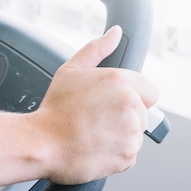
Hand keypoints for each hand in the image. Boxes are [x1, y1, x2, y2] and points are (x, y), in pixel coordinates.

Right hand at [32, 26, 158, 183]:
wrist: (41, 144)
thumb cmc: (54, 109)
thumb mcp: (70, 71)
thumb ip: (97, 49)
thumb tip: (116, 34)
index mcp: (120, 81)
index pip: (149, 91)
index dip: (129, 97)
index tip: (108, 104)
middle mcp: (130, 106)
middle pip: (142, 114)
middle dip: (122, 117)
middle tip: (94, 119)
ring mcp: (131, 133)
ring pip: (135, 135)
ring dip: (119, 136)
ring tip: (92, 133)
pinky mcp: (128, 156)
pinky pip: (129, 155)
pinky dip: (115, 153)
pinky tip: (94, 146)